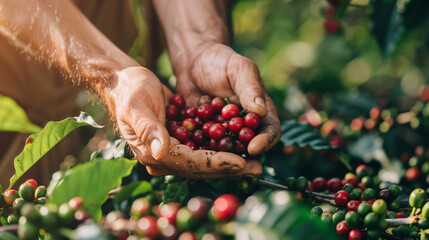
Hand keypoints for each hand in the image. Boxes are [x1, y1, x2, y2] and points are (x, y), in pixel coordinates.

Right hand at [108, 66, 261, 177]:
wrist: (127, 84)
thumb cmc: (130, 91)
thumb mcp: (135, 106)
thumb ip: (148, 129)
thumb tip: (161, 152)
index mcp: (152, 153)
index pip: (190, 162)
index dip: (217, 163)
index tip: (241, 163)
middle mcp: (163, 157)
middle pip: (202, 167)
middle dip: (229, 168)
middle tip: (257, 169)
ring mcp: (172, 152)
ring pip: (206, 162)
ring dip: (230, 164)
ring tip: (255, 165)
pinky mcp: (179, 143)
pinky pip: (204, 151)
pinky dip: (223, 151)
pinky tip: (242, 151)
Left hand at [174, 43, 280, 154]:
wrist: (194, 61)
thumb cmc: (221, 60)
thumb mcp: (239, 69)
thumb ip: (250, 88)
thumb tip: (262, 111)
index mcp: (260, 111)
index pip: (270, 130)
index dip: (265, 141)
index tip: (254, 147)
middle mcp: (243, 126)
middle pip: (248, 146)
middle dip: (241, 156)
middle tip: (231, 162)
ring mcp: (222, 132)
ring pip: (224, 150)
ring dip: (218, 156)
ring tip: (209, 159)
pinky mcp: (202, 133)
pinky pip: (201, 144)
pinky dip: (197, 148)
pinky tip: (188, 150)